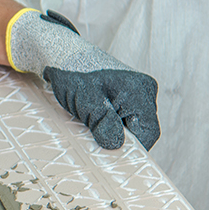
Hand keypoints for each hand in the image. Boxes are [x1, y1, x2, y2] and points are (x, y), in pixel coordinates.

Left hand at [7, 10, 159, 149]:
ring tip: (89, 122)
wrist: (59, 54)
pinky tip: (91, 118)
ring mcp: (136, 90)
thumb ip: (104, 123)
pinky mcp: (126, 92)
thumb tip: (116, 145)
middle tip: (94, 138)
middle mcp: (144, 89)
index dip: (131, 148)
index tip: (110, 155)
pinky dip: (109, 121)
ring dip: (111, 129)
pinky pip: (123, 115)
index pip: (149, 132)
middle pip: (140, 128)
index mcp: (140, 91)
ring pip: (130, 123)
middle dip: (119, 138)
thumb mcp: (86, 100)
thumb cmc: (71, 72)